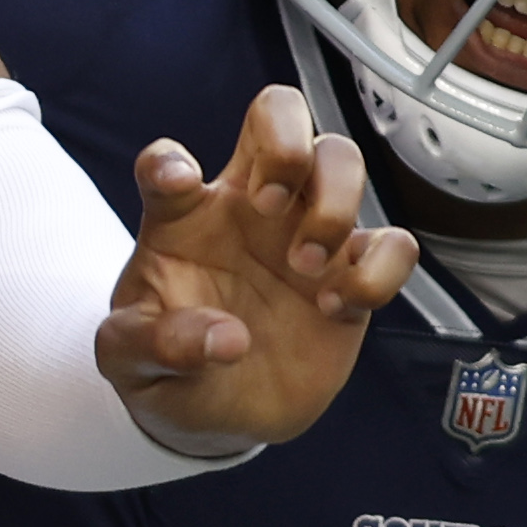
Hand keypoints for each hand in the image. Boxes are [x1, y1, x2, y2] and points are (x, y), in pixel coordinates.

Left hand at [96, 84, 419, 456]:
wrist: (217, 414)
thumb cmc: (168, 366)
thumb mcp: (134, 360)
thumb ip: (159, 344)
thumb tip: (225, 339)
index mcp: (183, 217)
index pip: (166, 162)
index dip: (168, 162)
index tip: (177, 186)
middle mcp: (247, 208)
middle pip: (280, 113)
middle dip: (286, 140)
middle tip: (270, 203)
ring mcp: (303, 233)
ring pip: (342, 158)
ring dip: (334, 200)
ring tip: (306, 264)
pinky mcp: (349, 275)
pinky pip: (393, 244)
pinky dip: (378, 270)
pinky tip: (337, 306)